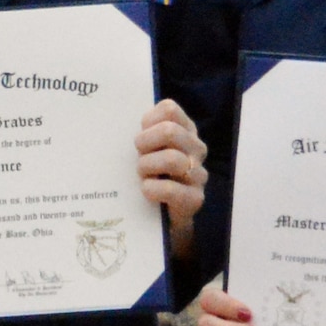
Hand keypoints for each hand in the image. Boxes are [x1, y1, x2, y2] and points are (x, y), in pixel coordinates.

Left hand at [137, 100, 208, 257]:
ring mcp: (198, 174)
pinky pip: (171, 189)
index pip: (169, 109)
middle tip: (138, 156)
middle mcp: (196, 149)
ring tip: (143, 175)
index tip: (141, 135)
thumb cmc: (152, 174)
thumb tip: (127, 122)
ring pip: (172, 159)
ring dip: (148, 167)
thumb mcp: (148, 148)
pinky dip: (152, 189)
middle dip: (145, 143)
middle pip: (169, 131)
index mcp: (186, 130)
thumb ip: (145, 131)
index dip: (148, 121)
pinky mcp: (195, 199)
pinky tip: (147, 191)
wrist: (164, 216)